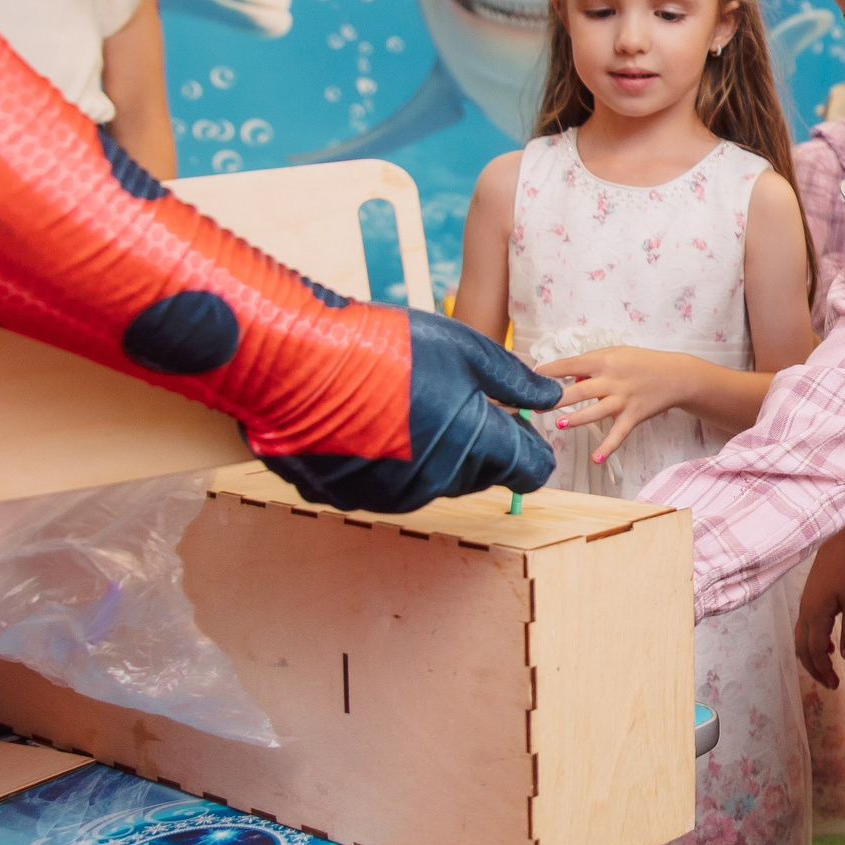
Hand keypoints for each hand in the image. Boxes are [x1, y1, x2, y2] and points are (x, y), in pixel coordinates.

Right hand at [262, 309, 561, 511]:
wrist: (293, 360)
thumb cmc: (384, 346)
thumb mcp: (465, 350)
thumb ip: (515, 381)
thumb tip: (551, 397)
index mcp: (477, 446)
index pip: (530, 470)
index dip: (530, 446)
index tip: (517, 425)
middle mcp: (439, 481)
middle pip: (481, 474)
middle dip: (478, 442)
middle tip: (450, 398)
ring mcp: (392, 495)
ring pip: (434, 480)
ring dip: (432, 451)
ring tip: (402, 402)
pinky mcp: (349, 498)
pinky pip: (386, 484)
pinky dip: (385, 460)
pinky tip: (367, 422)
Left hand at [535, 345, 696, 466]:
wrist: (676, 376)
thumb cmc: (642, 363)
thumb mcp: (616, 354)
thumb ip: (591, 366)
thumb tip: (570, 379)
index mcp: (605, 361)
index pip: (571, 364)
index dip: (550, 371)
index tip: (531, 377)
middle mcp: (613, 380)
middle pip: (580, 390)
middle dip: (557, 398)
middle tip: (537, 404)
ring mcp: (623, 399)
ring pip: (596, 410)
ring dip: (578, 418)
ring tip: (560, 424)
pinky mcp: (633, 416)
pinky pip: (618, 434)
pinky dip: (608, 448)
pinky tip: (596, 459)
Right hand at [794, 525, 844, 689]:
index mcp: (815, 613)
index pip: (813, 651)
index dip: (822, 670)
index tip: (834, 685)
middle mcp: (806, 608)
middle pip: (801, 647)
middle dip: (814, 668)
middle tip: (829, 683)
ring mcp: (807, 599)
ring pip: (802, 635)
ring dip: (812, 652)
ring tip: (827, 665)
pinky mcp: (813, 591)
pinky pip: (807, 622)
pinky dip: (814, 637)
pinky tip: (828, 640)